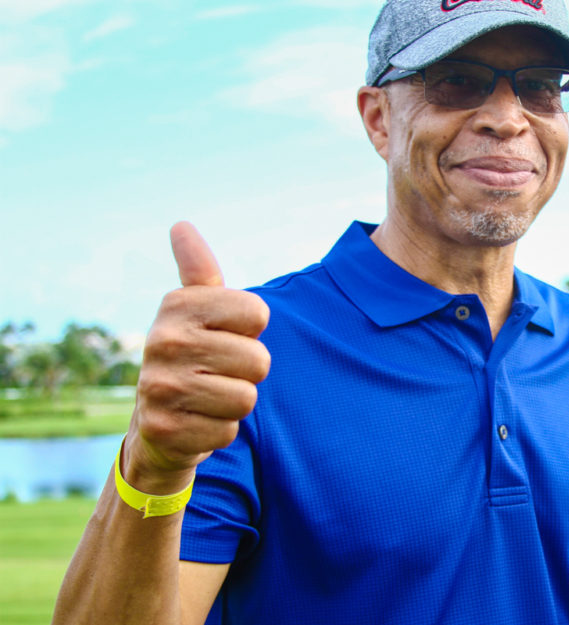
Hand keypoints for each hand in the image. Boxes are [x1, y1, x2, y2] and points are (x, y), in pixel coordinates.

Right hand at [123, 222, 270, 491]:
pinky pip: (228, 430)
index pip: (258, 313)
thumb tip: (180, 225)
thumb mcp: (194, 310)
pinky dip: (220, 430)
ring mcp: (160, 387)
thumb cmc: (192, 355)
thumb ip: (198, 269)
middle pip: (258, 360)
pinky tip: (198, 421)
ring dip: (235, 402)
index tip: (225, 334)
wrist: (157, 424)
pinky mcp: (165, 429)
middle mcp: (163, 342)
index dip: (251, 330)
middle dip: (248, 372)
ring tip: (208, 396)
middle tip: (218, 372)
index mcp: (177, 306)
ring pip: (246, 398)